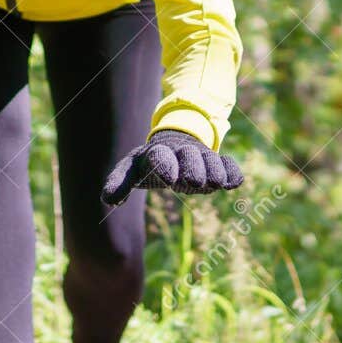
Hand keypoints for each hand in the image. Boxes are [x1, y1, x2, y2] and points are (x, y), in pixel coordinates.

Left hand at [100, 129, 243, 205]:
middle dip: (193, 167)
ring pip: (209, 160)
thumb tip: (107, 200)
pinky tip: (234, 182)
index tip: (170, 179)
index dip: (165, 165)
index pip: (159, 156)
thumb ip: (119, 182)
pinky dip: (231, 171)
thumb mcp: (132, 169)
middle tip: (196, 183)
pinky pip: (227, 164)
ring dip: (214, 170)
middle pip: (188, 156)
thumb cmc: (150, 163)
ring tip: (216, 184)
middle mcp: (180, 152)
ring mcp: (200, 157)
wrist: (176, 142)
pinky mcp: (216, 163)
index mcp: (156, 153)